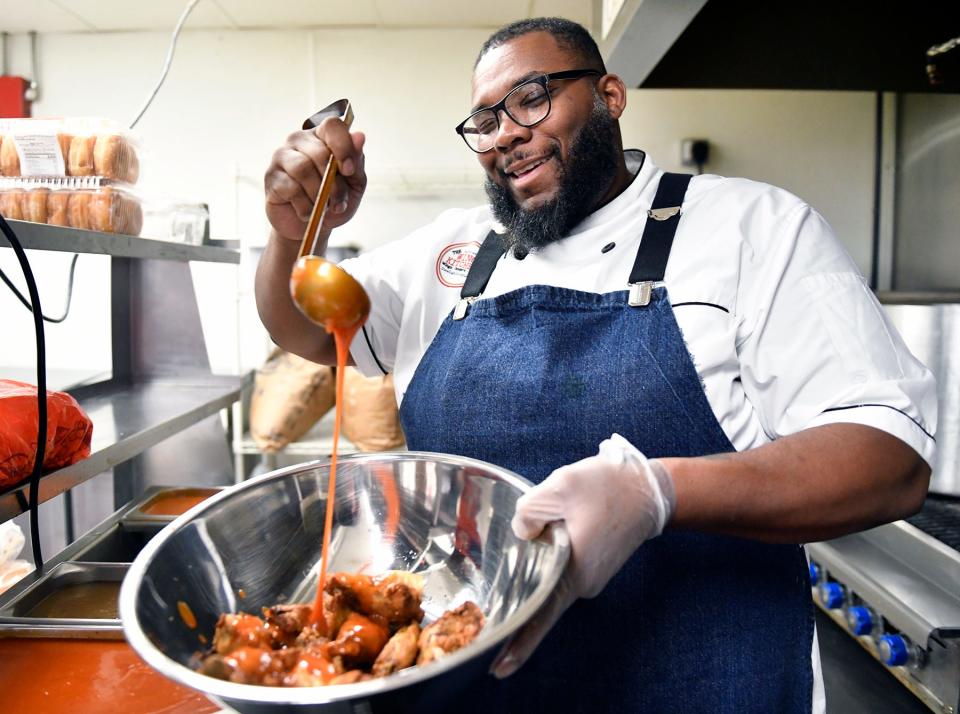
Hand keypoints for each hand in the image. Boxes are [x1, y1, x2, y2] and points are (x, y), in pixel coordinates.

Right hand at [264, 117, 366, 241]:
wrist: (311, 227)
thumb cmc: (333, 201)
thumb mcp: (353, 185)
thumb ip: (356, 161)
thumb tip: (359, 136)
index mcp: (322, 137)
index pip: (332, 125)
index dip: (343, 146)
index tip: (349, 170)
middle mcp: (299, 141)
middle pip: (319, 152)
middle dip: (334, 183)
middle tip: (338, 202)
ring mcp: (282, 156)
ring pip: (302, 168)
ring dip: (319, 195)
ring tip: (323, 208)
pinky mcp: (271, 176)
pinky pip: (290, 188)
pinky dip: (305, 206)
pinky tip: (307, 212)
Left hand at [491, 434, 675, 677]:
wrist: (650, 488)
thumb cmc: (608, 487)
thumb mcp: (560, 488)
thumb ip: (528, 512)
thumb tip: (521, 533)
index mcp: (572, 573)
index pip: (540, 617)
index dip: (518, 644)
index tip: (497, 668)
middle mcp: (583, 583)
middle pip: (540, 592)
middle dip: (519, 583)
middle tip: (496, 585)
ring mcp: (591, 576)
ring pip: (551, 573)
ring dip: (539, 557)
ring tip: (539, 527)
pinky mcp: (595, 564)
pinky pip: (564, 565)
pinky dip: (553, 552)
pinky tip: (549, 529)